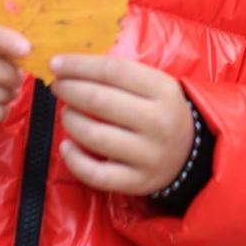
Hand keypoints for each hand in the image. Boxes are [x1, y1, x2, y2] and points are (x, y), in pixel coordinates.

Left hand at [50, 55, 195, 195]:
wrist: (189, 152)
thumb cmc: (162, 110)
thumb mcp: (154, 85)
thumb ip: (120, 74)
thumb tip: (72, 65)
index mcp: (163, 90)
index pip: (113, 70)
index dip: (79, 65)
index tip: (56, 64)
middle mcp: (158, 121)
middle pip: (101, 101)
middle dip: (70, 90)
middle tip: (57, 86)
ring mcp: (149, 154)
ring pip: (95, 136)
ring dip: (70, 121)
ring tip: (66, 113)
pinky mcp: (138, 181)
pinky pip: (96, 173)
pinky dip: (74, 160)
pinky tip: (66, 147)